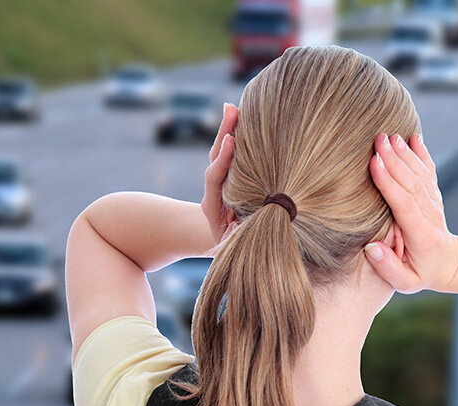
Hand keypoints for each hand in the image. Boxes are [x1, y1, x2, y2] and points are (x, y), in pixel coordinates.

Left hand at [202, 103, 238, 245]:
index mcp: (214, 205)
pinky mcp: (227, 174)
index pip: (216, 177)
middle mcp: (216, 189)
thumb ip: (236, 237)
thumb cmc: (231, 246)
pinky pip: (231, 152)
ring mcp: (221, 180)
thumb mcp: (231, 245)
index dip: (223, 160)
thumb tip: (246, 227)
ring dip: (229, 129)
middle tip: (232, 110)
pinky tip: (240, 113)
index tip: (229, 142)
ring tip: (234, 106)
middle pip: (217, 157)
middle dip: (224, 134)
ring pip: (223, 151)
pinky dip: (235, 134)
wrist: (211, 240)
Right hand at [365, 133, 457, 292]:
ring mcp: (434, 203)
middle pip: (412, 184)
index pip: (404, 204)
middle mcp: (430, 215)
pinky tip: (414, 137)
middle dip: (394, 160)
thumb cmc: (421, 273)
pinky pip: (429, 171)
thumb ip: (388, 267)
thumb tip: (371, 248)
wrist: (450, 264)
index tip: (374, 164)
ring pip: (420, 175)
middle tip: (378, 140)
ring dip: (405, 153)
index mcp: (421, 235)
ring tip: (389, 135)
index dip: (389, 184)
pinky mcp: (434, 195)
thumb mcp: (405, 282)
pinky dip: (422, 153)